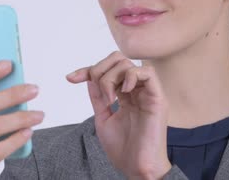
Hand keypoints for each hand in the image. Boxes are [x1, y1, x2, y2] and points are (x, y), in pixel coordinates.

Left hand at [67, 51, 171, 179]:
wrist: (137, 168)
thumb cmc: (124, 149)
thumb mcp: (102, 118)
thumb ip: (97, 97)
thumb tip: (89, 76)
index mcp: (126, 94)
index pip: (108, 69)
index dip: (88, 69)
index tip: (71, 78)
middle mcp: (137, 90)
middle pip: (118, 59)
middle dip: (100, 69)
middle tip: (96, 90)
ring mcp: (148, 93)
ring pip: (129, 63)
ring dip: (112, 77)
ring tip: (109, 98)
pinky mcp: (158, 98)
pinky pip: (147, 72)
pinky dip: (131, 76)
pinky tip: (124, 91)